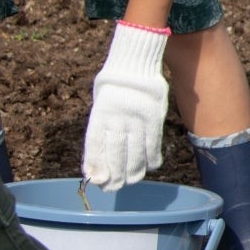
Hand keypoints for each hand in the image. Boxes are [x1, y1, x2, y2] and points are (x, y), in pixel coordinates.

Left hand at [81, 21, 170, 191]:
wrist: (134, 60)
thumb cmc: (113, 83)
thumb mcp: (100, 102)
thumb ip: (101, 126)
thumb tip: (98, 157)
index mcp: (101, 113)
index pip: (95, 145)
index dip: (96, 165)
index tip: (96, 180)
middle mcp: (118, 117)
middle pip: (116, 152)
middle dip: (114, 173)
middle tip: (112, 188)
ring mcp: (137, 116)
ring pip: (135, 149)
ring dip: (133, 169)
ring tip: (130, 182)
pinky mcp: (154, 114)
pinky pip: (153, 140)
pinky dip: (152, 155)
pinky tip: (150, 167)